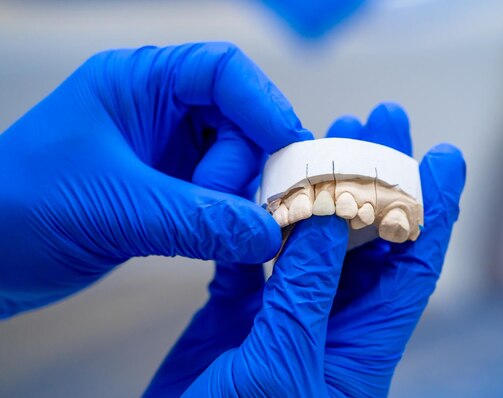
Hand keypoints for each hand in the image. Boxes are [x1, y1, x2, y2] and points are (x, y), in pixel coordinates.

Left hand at [0, 42, 311, 317]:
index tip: (290, 148)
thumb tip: (268, 232)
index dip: (264, 105)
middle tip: (263, 208)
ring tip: (242, 232)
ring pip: (235, 162)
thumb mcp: (115, 206)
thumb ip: (198, 219)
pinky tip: (233, 241)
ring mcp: (165, 154)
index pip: (221, 72)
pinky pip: (218, 197)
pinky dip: (231, 218)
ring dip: (244, 196)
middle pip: (239, 120)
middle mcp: (158, 113)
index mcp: (138, 84)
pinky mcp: (168, 193)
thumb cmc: (18, 208)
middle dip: (253, 164)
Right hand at [144, 103, 465, 396]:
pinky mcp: (236, 316)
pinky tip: (254, 187)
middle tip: (376, 119)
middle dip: (375, 176)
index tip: (444, 155)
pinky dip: (254, 222)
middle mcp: (328, 323)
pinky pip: (253, 258)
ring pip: (309, 240)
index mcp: (360, 346)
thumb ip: (306, 291)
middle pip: (365, 238)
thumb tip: (329, 212)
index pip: (413, 265)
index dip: (433, 207)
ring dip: (316, 190)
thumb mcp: (283, 369)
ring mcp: (281, 317)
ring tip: (318, 135)